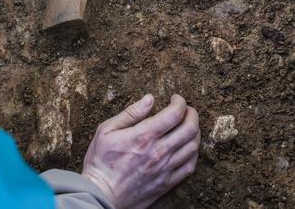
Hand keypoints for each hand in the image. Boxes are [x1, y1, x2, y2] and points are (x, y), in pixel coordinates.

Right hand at [81, 94, 199, 208]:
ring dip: (194, 132)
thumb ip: (131, 113)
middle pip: (190, 128)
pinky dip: (193, 153)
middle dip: (192, 114)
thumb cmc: (100, 161)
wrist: (100, 194)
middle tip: (186, 110)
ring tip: (187, 126)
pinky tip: (187, 148)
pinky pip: (189, 166)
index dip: (179, 102)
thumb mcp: (106, 130)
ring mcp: (165, 169)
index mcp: (144, 136)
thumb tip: (149, 99)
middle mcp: (159, 151)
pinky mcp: (166, 183)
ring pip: (193, 147)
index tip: (175, 99)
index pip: (175, 114)